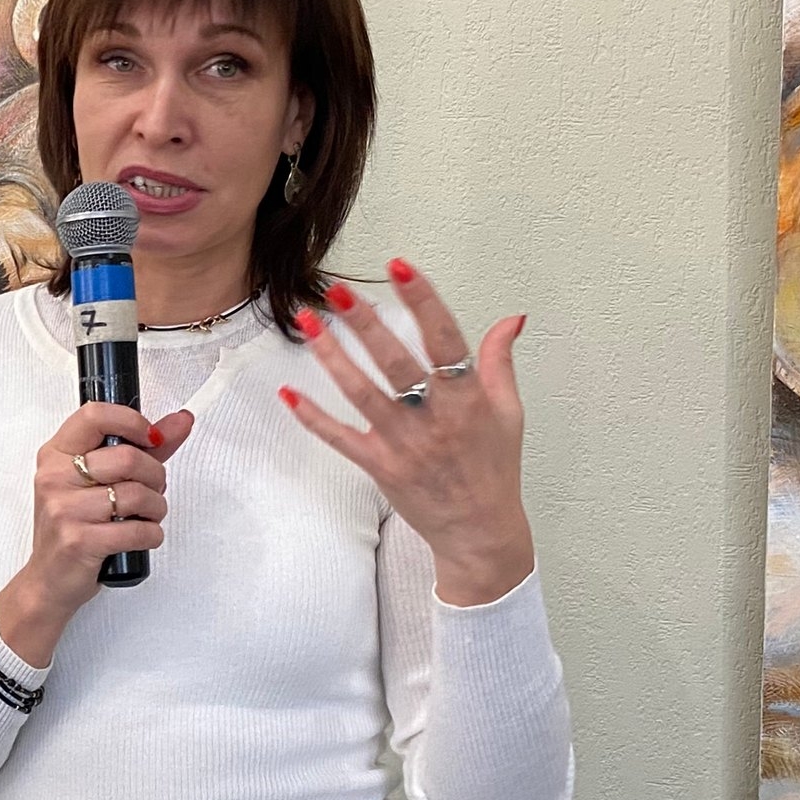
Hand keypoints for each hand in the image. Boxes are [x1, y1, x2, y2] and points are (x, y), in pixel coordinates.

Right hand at [0, 402, 195, 668]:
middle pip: (127, 458)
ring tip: (149, 515)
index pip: (95, 416)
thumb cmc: (74, 526)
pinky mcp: (78, 541)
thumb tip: (181, 421)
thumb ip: (143, 449)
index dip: (132, 422)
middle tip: (154, 489)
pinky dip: (151, 534)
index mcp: (55, 454)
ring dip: (156, 508)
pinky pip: (136, 530)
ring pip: (136, 495)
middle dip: (155, 476)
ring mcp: (64, 510)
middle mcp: (54, 477)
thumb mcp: (99, 481)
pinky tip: (143, 536)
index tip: (151, 438)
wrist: (48, 580)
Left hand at [279, 262, 534, 607]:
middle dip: (365, 323)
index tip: (399, 267)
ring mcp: (405, 445)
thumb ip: (499, 362)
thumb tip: (511, 319)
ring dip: (332, 357)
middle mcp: (435, 419)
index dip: (423, 300)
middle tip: (336, 290)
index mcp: (469, 399)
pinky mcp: (380, 467)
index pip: (445, 338)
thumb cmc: (493, 468)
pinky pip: (340, 439)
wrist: (480, 532)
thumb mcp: (508, 412)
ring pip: (362, 394)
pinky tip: (288, 393)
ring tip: (307, 322)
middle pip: (396, 362)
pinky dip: (312, 417)